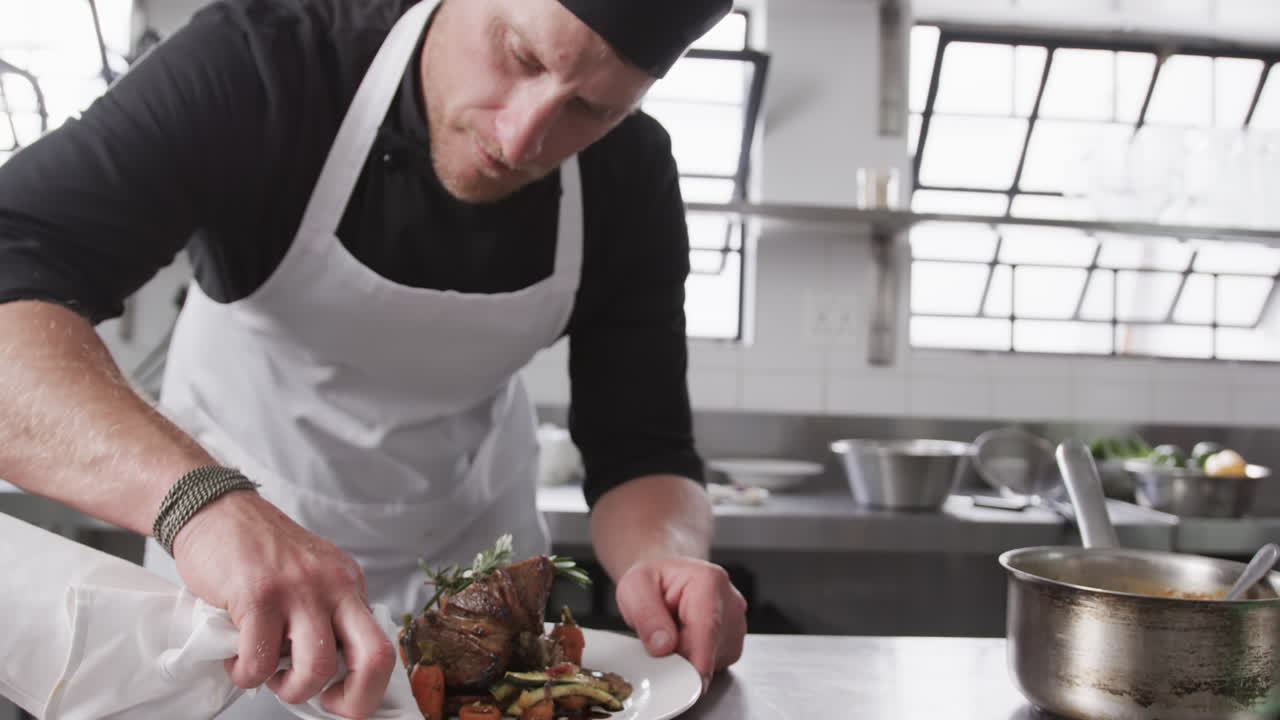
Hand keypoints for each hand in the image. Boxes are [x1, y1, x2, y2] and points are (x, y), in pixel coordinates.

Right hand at [171, 491, 396, 718]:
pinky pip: (260, 662)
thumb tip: (335, 672)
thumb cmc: (260, 552)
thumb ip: (327, 614)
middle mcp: (335, 586)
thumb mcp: (312, 575)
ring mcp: (299, 590)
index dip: (368, 687)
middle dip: (353, 700)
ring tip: (268, 674)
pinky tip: (237, 656)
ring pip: (315, 669)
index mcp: (351, 585)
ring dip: (288, 689)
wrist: (217, 511)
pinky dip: (245, 674)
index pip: (384, 646)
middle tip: (321, 703)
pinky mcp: (259, 596)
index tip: (340, 698)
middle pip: (373, 658)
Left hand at [613, 556, 746, 693]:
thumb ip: (647, 615)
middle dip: (681, 657)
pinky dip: (695, 660)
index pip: (708, 627)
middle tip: (658, 639)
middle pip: (710, 648)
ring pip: (714, 660)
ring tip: (673, 632)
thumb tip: (663, 646)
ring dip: (688, 658)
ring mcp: (735, 624)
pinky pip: (715, 665)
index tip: (691, 681)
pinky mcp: (733, 643)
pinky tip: (684, 640)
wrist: (664, 577)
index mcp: (709, 581)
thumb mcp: (635, 588)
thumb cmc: (653, 580)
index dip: (699, 658)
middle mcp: (730, 602)